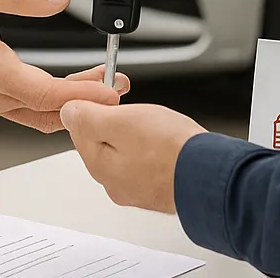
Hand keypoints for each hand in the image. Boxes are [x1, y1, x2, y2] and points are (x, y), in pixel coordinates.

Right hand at [0, 0, 124, 131]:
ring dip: (68, 102)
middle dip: (87, 101)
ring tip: (97, 86)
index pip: (49, 94)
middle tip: (117, 86)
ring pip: (35, 112)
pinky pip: (22, 107)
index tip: (111, 90)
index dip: (85, 94)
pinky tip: (60, 87)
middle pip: (48, 110)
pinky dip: (47, 102)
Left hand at [61, 100, 205, 213]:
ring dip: (133, 132)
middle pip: (101, 140)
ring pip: (124, 150)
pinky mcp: (157, 189)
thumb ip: (89, 117)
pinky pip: (144, 161)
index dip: (92, 103)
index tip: (109, 91)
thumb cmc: (171, 149)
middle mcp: (113, 182)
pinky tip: (164, 140)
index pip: (79, 127)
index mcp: (98, 163)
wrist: (210, 175)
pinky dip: (150, 146)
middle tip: (136, 107)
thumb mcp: (121, 121)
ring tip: (154, 122)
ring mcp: (136, 188)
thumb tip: (69, 112)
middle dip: (113, 118)